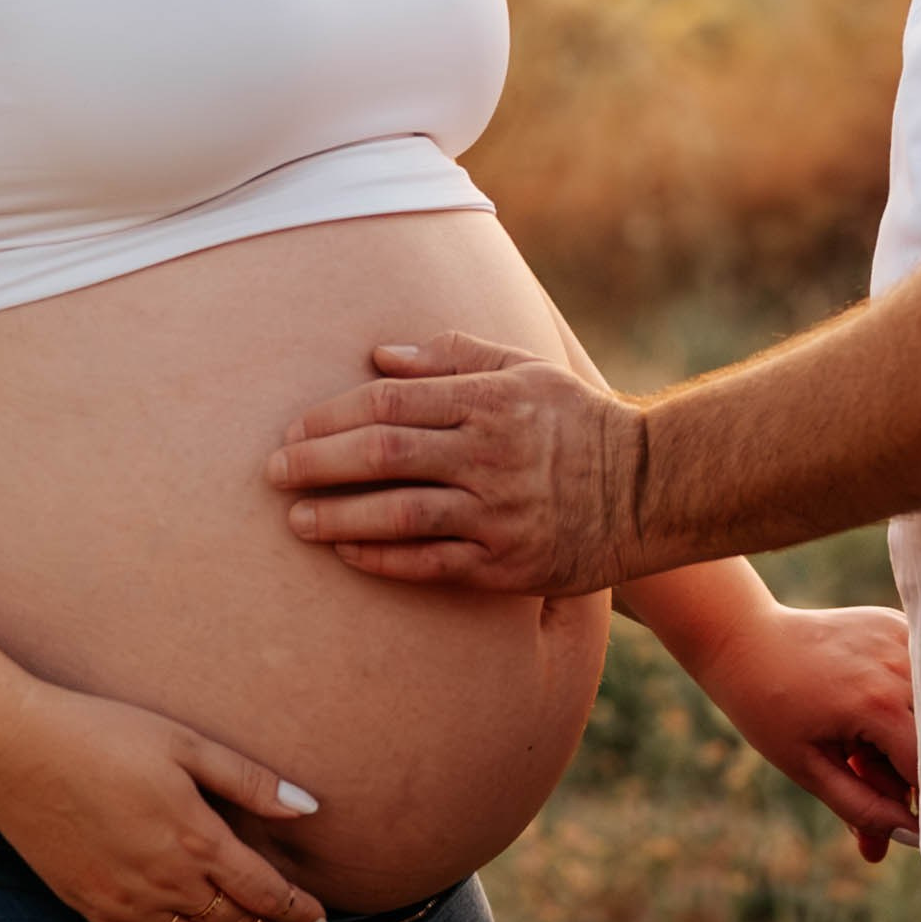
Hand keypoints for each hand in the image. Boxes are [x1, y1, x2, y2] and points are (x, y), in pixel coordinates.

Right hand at [0, 680, 328, 921]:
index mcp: (196, 839)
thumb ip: (250, 781)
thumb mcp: (186, 744)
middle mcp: (165, 881)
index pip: (265, 892)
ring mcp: (124, 899)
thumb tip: (309, 806)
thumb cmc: (103, 734)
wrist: (14, 750)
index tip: (320, 919)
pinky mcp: (89, 905)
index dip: (297, 910)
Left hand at [267, 333, 647, 595]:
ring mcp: (497, 514)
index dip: (332, 415)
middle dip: (317, 463)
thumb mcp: (525, 369)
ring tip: (295, 519)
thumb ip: (452, 356)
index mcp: (489, 401)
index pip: (390, 402)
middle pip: (382, 454)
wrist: (648, 491)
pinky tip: (346, 551)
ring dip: (337, 516)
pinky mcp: (506, 564)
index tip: (293, 430)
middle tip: (272, 473)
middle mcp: (489, 456)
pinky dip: (382, 557)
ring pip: (398, 513)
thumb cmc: (576, 422)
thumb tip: (380, 356)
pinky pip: (429, 563)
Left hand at [685, 603, 918, 862]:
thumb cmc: (769, 710)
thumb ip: (863, 808)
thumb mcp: (809, 769)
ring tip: (859, 737)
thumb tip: (914, 836)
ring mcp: (904, 638)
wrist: (746, 642)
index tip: (897, 815)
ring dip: (910, 733)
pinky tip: (866, 701)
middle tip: (863, 768)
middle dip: (909, 770)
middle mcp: (901, 665)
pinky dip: (908, 699)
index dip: (917, 800)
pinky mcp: (902, 623)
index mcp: (878, 704)